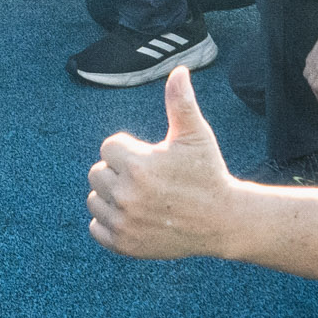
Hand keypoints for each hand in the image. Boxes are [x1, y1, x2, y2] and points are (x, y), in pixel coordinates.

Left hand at [86, 69, 240, 260]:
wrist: (222, 221)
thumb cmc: (208, 174)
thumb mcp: (196, 135)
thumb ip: (181, 103)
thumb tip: (179, 71)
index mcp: (139, 165)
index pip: (109, 147)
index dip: (130, 150)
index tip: (151, 158)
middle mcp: (126, 195)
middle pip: (97, 172)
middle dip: (118, 172)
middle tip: (147, 179)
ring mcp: (123, 223)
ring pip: (94, 199)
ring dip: (111, 196)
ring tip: (140, 197)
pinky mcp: (123, 245)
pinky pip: (96, 227)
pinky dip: (109, 221)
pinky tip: (132, 216)